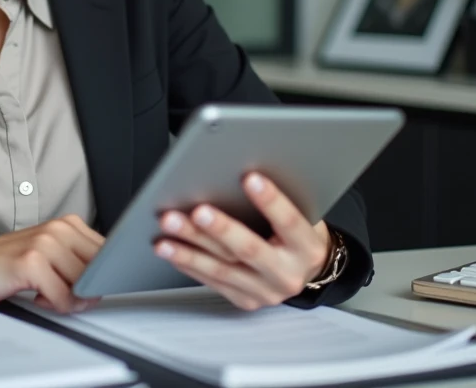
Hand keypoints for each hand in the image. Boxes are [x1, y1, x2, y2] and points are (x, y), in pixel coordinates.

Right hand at [0, 214, 104, 313]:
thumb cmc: (2, 263)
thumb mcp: (46, 254)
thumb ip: (76, 261)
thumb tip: (105, 281)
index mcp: (66, 224)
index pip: (108, 254)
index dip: (102, 277)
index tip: (92, 289)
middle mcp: (58, 229)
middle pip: (98, 271)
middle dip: (87, 291)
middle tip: (64, 295)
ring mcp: (44, 244)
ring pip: (82, 285)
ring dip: (69, 301)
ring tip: (46, 294)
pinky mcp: (30, 263)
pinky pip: (63, 297)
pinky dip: (55, 306)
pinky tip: (36, 299)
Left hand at [154, 172, 332, 310]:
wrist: (305, 272)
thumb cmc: (297, 235)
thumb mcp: (303, 216)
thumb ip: (277, 203)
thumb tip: (239, 174)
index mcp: (307, 248)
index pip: (289, 223)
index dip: (271, 201)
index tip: (250, 178)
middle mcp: (287, 274)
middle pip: (249, 250)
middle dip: (220, 229)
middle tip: (197, 212)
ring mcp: (265, 291)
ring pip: (222, 269)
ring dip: (190, 250)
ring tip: (168, 232)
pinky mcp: (245, 301)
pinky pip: (213, 282)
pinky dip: (188, 264)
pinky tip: (171, 249)